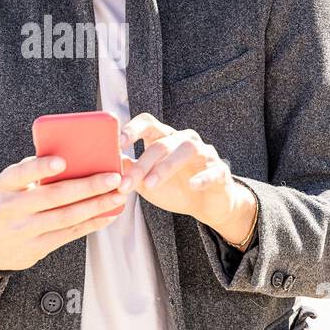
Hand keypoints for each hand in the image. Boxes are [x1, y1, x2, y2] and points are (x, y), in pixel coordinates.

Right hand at [0, 154, 131, 271]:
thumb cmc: (11, 201)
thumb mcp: (12, 184)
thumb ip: (34, 170)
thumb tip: (75, 155)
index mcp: (5, 185)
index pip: (21, 174)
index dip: (40, 168)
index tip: (62, 162)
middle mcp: (12, 208)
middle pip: (53, 196)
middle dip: (87, 186)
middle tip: (113, 177)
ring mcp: (24, 230)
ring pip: (66, 217)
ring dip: (96, 206)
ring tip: (118, 195)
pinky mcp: (37, 248)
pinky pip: (69, 234)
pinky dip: (92, 223)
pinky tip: (109, 213)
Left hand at [118, 112, 252, 237]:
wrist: (206, 206)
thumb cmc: (174, 189)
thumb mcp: (147, 183)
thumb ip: (131, 171)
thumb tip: (110, 161)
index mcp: (164, 138)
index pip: (148, 123)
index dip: (133, 129)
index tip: (118, 142)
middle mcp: (184, 140)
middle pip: (161, 143)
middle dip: (142, 163)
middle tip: (126, 183)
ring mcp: (204, 153)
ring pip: (186, 150)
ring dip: (166, 167)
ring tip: (150, 185)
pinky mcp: (220, 170)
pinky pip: (214, 170)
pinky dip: (203, 177)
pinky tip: (193, 185)